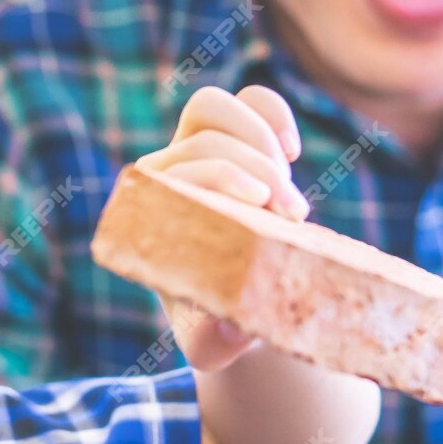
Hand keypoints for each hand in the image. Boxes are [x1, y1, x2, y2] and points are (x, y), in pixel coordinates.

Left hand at [139, 84, 307, 370]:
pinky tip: (292, 151)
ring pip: (214, 106)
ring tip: (291, 192)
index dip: (222, 180)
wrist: (238, 303)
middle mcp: (165, 174)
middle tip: (293, 216)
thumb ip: (215, 342)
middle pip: (204, 139)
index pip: (177, 172)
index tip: (266, 211)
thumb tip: (232, 327)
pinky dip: (273, 112)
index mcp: (149, 212)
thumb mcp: (212, 344)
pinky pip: (250, 99)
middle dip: (254, 169)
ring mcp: (197, 149)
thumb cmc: (216, 322)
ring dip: (261, 139)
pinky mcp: (238, 138)